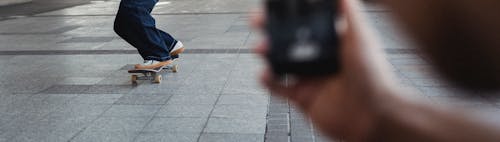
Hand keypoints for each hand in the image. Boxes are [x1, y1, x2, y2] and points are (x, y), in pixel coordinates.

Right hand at [251, 0, 396, 139]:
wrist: (373, 116)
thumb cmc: (374, 78)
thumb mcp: (361, 37)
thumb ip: (350, 13)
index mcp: (333, 42)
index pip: (307, 23)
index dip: (291, 14)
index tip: (278, 6)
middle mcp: (321, 59)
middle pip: (289, 40)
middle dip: (271, 29)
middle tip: (258, 21)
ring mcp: (311, 78)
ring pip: (281, 62)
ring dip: (267, 53)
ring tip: (260, 47)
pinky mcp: (303, 98)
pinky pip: (280, 88)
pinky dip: (268, 81)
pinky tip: (263, 73)